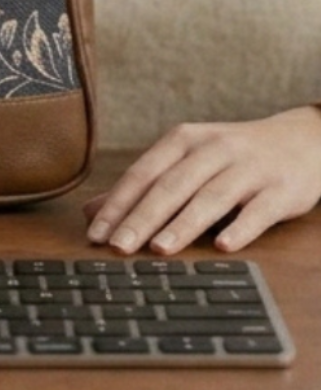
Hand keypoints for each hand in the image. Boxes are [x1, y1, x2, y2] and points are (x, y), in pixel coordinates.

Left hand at [83, 107, 320, 253]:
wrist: (302, 140)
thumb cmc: (232, 157)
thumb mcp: (187, 161)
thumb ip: (143, 187)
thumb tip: (91, 212)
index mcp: (183, 140)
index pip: (143, 173)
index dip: (117, 204)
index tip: (95, 233)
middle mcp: (212, 149)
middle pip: (171, 186)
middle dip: (142, 218)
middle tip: (118, 247)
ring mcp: (248, 168)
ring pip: (210, 197)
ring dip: (183, 224)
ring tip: (159, 249)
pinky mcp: (280, 189)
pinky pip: (258, 211)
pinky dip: (240, 227)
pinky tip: (223, 246)